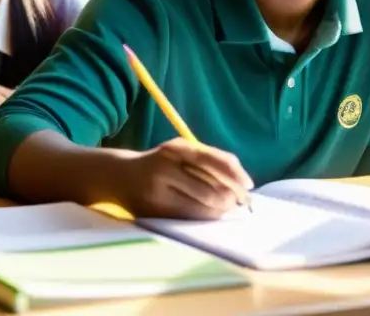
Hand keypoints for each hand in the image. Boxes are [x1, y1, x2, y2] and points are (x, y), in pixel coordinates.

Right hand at [113, 138, 253, 219]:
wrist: (120, 176)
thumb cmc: (161, 163)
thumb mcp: (183, 153)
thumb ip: (212, 160)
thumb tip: (244, 184)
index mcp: (177, 148)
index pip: (214, 161)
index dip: (236, 175)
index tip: (249, 186)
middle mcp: (166, 166)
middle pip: (211, 190)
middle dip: (229, 199)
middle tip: (236, 202)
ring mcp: (157, 191)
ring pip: (201, 208)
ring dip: (218, 211)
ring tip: (221, 208)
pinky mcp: (152, 211)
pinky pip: (188, 220)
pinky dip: (202, 219)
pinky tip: (204, 214)